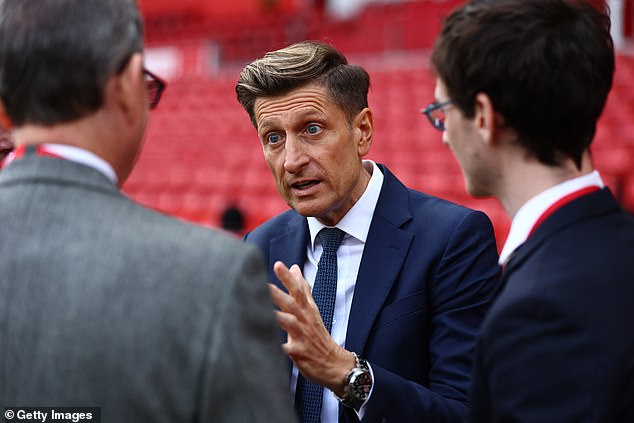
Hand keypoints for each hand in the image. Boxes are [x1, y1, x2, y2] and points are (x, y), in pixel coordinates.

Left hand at [269, 261, 355, 394]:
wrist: (334, 364)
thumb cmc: (319, 336)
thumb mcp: (312, 309)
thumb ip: (302, 289)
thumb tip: (295, 268)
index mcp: (307, 309)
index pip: (298, 289)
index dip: (288, 278)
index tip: (278, 265)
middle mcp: (304, 320)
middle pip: (291, 303)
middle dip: (278, 293)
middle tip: (263, 284)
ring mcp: (302, 336)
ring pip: (288, 323)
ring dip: (276, 317)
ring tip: (260, 310)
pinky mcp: (298, 353)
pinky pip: (285, 349)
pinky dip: (276, 347)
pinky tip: (264, 345)